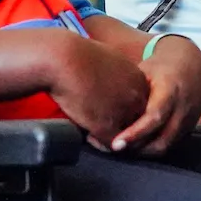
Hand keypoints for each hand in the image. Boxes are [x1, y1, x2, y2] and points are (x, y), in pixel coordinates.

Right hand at [46, 35, 151, 152]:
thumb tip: (110, 83)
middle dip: (120, 125)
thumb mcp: (108, 58)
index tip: (104, 107)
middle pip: (135, 119)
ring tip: (92, 131)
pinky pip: (110, 144)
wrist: (62, 58)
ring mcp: (123, 112)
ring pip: (125, 135)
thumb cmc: (77, 55)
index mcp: (138, 79)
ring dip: (112, 137)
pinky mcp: (106, 126)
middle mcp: (136, 96)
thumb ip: (117, 74)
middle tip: (99, 123)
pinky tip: (88, 135)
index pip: (138, 102)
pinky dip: (100, 144)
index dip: (122, 109)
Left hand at [107, 35, 200, 155]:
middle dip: (136, 149)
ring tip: (119, 149)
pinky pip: (168, 145)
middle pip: (161, 140)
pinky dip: (150, 149)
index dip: (134, 133)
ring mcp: (189, 121)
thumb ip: (131, 91)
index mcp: (171, 89)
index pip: (154, 117)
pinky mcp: (188, 130)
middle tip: (111, 148)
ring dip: (142, 152)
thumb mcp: (145, 71)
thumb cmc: (161, 67)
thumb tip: (101, 107)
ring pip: (165, 147)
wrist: (193, 65)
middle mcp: (183, 108)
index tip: (115, 143)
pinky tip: (133, 146)